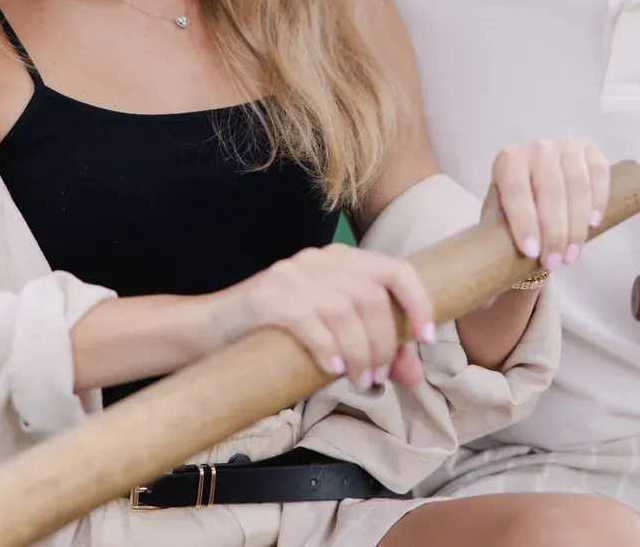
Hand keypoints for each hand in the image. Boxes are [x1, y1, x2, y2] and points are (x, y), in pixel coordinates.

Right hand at [215, 243, 434, 389]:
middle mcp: (320, 259)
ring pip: (345, 310)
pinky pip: (310, 321)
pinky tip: (331, 369)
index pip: (397, 269)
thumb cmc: (276, 334)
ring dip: (360, 352)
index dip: (419, 303)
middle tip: (377, 376)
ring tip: (359, 380)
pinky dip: (327, 349)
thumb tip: (414, 372)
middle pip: (372, 297)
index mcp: (341, 261)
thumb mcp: (331, 337)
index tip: (428, 338)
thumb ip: (373, 348)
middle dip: (384, 343)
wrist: (210, 330)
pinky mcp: (268, 296)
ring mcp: (293, 274)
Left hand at [481, 138, 610, 271]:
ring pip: (576, 184)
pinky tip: (593, 224)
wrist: (540, 184)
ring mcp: (565, 146)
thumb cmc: (517, 208)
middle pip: (550, 190)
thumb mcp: (502, 216)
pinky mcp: (589, 150)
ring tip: (572, 255)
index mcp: (508, 160)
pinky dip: (598, 200)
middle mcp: (536, 148)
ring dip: (577, 224)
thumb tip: (500, 266)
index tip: (531, 252)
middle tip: (556, 263)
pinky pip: (599, 174)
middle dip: (554, 231)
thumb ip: (501, 232)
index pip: (515, 189)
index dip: (523, 221)